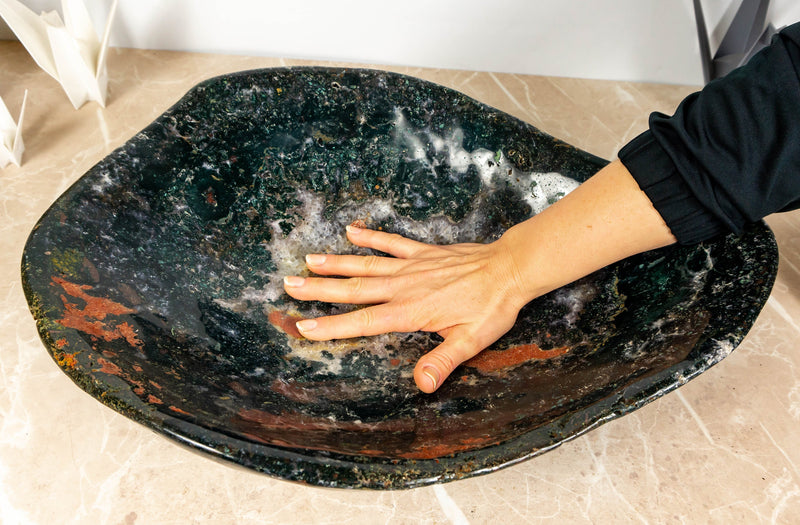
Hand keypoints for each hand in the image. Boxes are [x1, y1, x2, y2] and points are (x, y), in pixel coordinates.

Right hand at [282, 161, 677, 392]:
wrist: (510, 268)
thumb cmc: (491, 308)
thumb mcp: (470, 341)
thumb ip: (442, 362)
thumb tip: (421, 385)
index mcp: (410, 311)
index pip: (363, 321)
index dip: (331, 326)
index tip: (303, 326)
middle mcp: (404, 286)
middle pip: (354, 289)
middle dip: (319, 290)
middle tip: (288, 286)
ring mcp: (411, 266)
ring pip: (365, 265)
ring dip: (336, 263)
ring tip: (308, 261)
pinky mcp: (422, 253)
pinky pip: (391, 243)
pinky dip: (371, 236)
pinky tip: (352, 230)